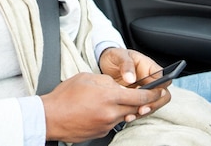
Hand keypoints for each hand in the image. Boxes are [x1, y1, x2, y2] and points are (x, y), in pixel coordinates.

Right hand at [40, 72, 168, 142]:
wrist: (50, 117)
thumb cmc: (65, 96)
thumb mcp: (87, 77)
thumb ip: (107, 81)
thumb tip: (117, 85)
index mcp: (109, 96)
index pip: (140, 97)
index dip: (153, 94)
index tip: (160, 91)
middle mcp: (111, 112)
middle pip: (135, 108)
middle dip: (142, 102)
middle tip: (145, 97)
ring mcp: (106, 125)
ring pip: (124, 115)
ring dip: (124, 108)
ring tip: (111, 101)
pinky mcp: (100, 132)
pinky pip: (112, 123)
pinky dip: (111, 116)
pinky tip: (99, 110)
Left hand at [99, 48, 171, 121]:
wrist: (105, 63)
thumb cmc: (116, 56)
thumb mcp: (120, 56)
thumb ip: (126, 65)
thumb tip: (131, 79)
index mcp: (151, 68)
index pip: (164, 79)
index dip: (159, 88)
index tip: (146, 93)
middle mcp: (151, 81)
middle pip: (163, 95)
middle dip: (154, 104)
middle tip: (142, 109)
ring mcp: (145, 91)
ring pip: (153, 104)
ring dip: (145, 111)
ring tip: (131, 115)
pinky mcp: (136, 99)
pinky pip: (141, 108)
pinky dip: (136, 114)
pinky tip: (127, 116)